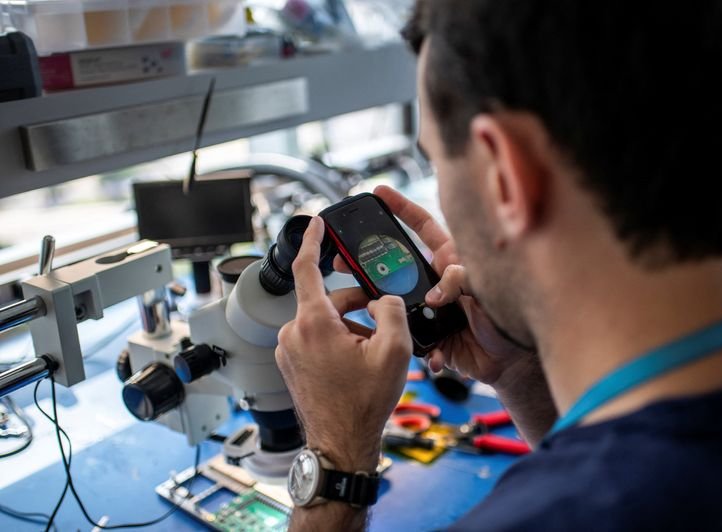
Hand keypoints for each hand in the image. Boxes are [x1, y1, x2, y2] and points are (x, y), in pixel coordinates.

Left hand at [276, 217, 411, 471]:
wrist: (342, 442)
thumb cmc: (363, 402)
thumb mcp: (394, 351)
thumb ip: (393, 311)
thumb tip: (384, 300)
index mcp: (314, 323)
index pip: (306, 268)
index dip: (313, 241)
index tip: (315, 223)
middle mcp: (293, 333)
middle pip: (326, 299)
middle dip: (355, 303)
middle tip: (381, 317)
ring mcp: (288, 350)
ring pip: (322, 320)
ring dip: (347, 325)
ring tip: (371, 350)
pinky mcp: (290, 363)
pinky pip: (314, 337)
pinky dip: (335, 339)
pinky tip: (355, 359)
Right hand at [334, 186, 533, 386]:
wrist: (510, 361)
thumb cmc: (508, 318)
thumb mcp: (487, 287)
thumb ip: (460, 280)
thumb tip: (433, 293)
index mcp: (450, 260)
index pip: (422, 227)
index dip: (401, 208)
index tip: (380, 193)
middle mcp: (436, 281)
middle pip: (395, 264)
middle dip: (369, 259)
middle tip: (345, 259)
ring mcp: (428, 308)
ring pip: (393, 301)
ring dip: (377, 305)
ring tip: (361, 305)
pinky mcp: (427, 335)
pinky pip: (408, 337)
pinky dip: (408, 342)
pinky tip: (419, 348)